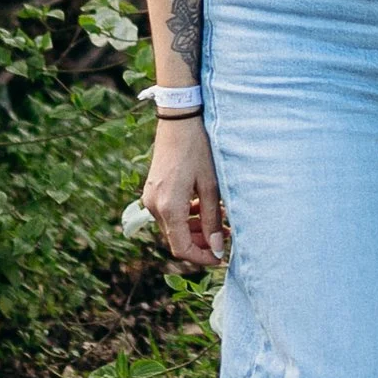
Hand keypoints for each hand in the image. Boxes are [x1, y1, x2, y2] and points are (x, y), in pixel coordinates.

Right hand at [145, 115, 230, 269]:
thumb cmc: (198, 149)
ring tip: (220, 221)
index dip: (202, 257)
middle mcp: (154, 207)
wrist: (179, 119)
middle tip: (226, 236)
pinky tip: (204, 207)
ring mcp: (151, 198)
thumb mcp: (211, 186)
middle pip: (177, 239)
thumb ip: (213, 219)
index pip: (182, 248)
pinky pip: (169, 214)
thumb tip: (217, 249)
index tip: (222, 256)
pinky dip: (186, 217)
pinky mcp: (153, 191)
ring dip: (196, 229)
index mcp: (169, 208)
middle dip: (202, 243)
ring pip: (174, 228)